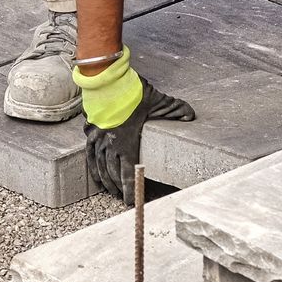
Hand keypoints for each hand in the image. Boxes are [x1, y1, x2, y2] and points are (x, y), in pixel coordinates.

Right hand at [74, 50, 194, 202]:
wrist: (107, 78)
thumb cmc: (132, 92)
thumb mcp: (159, 101)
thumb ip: (176, 110)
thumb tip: (191, 117)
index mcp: (126, 142)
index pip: (127, 172)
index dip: (129, 189)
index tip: (131, 202)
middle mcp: (109, 143)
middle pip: (112, 172)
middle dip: (118, 188)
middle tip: (123, 199)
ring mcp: (98, 137)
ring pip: (99, 165)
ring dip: (105, 180)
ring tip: (111, 190)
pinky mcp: (90, 130)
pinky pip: (89, 154)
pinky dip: (92, 167)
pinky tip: (96, 173)